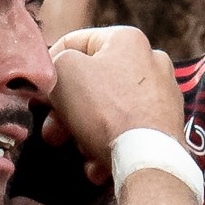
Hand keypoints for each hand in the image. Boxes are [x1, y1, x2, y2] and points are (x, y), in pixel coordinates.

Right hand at [42, 26, 182, 177]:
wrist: (146, 160)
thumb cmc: (106, 111)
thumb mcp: (64, 73)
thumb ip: (53, 64)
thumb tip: (53, 77)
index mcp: (127, 39)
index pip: (75, 42)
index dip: (49, 66)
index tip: (38, 92)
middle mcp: (151, 63)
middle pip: (92, 83)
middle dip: (66, 111)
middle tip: (53, 132)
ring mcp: (163, 97)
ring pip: (108, 111)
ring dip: (85, 133)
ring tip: (81, 152)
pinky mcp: (167, 127)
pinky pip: (127, 132)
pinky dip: (109, 147)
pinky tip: (99, 165)